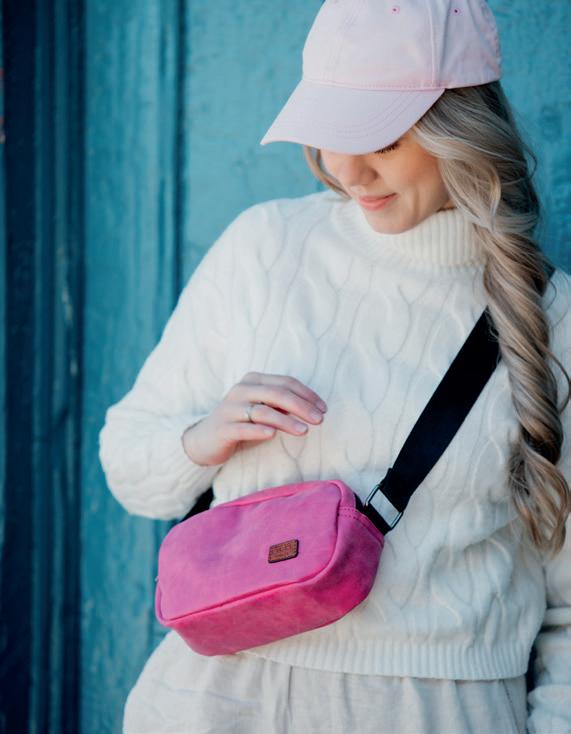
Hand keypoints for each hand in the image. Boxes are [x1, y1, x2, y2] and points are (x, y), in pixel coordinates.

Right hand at [181, 371, 327, 465]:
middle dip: (301, 406)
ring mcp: (230, 409)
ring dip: (286, 421)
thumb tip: (313, 409)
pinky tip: (272, 435)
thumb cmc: (241, 423)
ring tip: (304, 431)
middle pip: (277, 394)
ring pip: (263, 411)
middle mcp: (241, 390)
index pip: (285, 382)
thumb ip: (282, 406)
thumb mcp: (262, 410)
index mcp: (253, 381)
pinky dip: (259, 430)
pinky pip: (243, 428)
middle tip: (320, 419)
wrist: (204, 440)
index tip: (323, 409)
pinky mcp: (223, 428)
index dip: (307, 394)